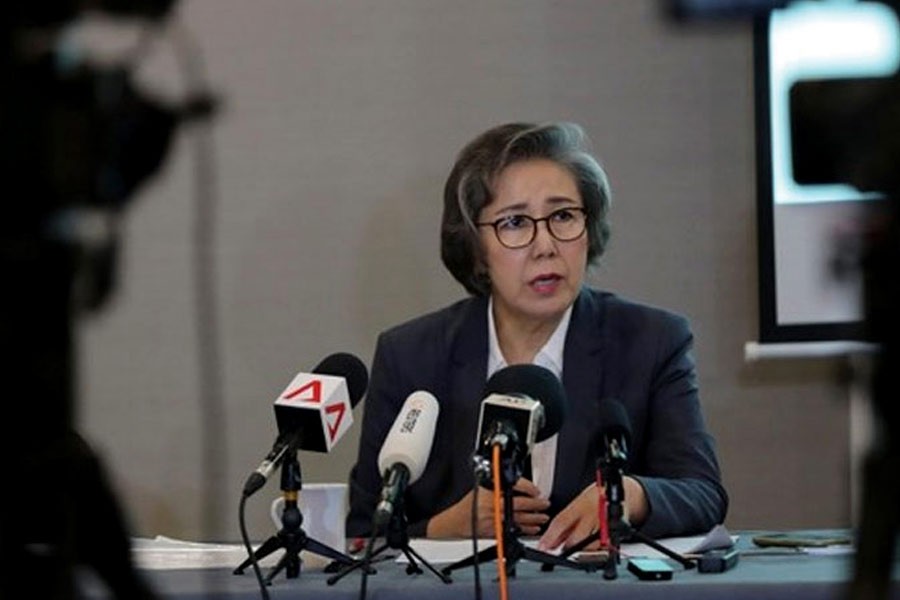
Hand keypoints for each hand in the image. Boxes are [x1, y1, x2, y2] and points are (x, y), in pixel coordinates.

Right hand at [426, 478, 549, 537]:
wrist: (456, 522)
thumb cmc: (468, 504)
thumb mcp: (480, 486)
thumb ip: (497, 484)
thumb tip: (515, 482)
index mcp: (490, 491)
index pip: (514, 486)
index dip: (528, 488)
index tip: (536, 490)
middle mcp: (493, 505)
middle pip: (520, 504)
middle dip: (536, 505)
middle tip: (545, 503)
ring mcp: (495, 520)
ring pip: (520, 519)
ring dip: (534, 519)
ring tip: (543, 517)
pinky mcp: (495, 532)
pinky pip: (514, 531)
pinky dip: (525, 530)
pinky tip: (532, 529)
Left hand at [537, 476, 648, 551]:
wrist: (620, 492)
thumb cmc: (596, 498)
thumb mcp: (578, 504)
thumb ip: (566, 522)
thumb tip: (550, 540)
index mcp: (582, 504)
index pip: (562, 521)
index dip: (551, 536)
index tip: (543, 546)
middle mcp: (593, 514)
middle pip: (576, 537)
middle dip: (565, 547)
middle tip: (556, 550)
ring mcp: (605, 524)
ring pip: (589, 546)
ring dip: (579, 549)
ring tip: (573, 546)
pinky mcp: (615, 533)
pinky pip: (601, 547)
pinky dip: (592, 549)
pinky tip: (587, 545)